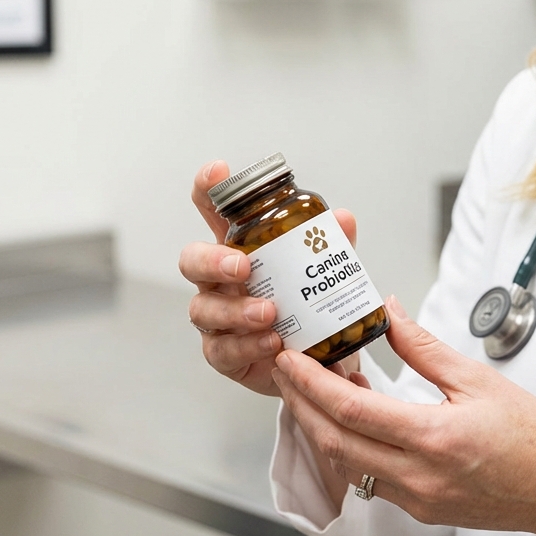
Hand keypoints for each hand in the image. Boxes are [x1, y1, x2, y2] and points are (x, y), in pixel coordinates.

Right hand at [181, 160, 359, 395]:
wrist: (315, 363)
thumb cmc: (308, 309)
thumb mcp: (324, 274)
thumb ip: (331, 247)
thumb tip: (342, 219)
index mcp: (239, 250)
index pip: (214, 213)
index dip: (208, 190)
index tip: (217, 172)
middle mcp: (219, 282)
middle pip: (192, 261)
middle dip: (212, 260)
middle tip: (242, 266)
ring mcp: (217, 318)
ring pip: (204, 308)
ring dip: (236, 309)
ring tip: (269, 312)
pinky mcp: (223, 354)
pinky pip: (223, 349)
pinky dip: (247, 345)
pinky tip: (271, 341)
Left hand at [272, 297, 535, 535]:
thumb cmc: (534, 437)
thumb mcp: (479, 380)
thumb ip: (425, 348)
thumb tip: (390, 314)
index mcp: (434, 438)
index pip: (352, 411)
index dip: (312, 384)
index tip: (291, 359)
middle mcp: (418, 476)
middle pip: (334, 442)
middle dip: (300, 405)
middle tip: (285, 371)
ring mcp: (416, 499)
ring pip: (345, 465)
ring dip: (321, 427)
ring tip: (312, 391)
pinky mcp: (420, 509)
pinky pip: (368, 479)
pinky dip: (348, 448)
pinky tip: (350, 421)